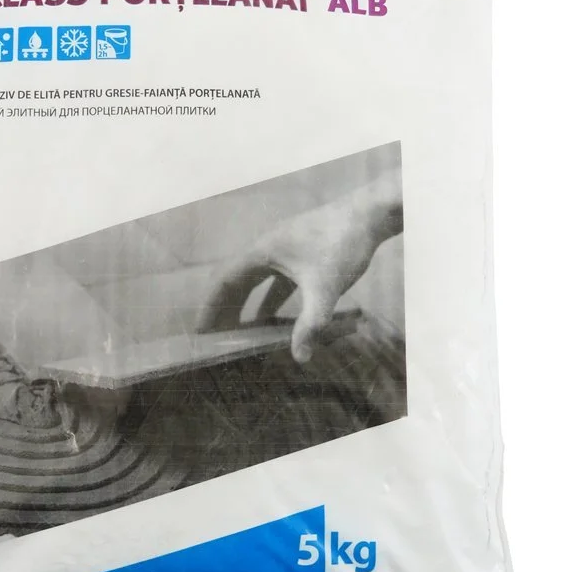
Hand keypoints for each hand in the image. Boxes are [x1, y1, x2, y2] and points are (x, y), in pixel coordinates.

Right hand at [197, 170, 402, 363]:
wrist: (370, 214)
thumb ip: (311, 324)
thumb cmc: (343, 244)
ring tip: (238, 333)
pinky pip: (276, 281)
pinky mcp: (300, 254)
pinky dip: (270, 300)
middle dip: (224, 310)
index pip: (225, 281)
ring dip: (246, 306)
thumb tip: (299, 357)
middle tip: (214, 338)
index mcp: (262, 251)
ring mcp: (283, 250)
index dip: (210, 306)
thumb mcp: (325, 289)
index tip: (200, 330)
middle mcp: (267, 248)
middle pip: (236, 282)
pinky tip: (273, 320)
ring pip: (256, 282)